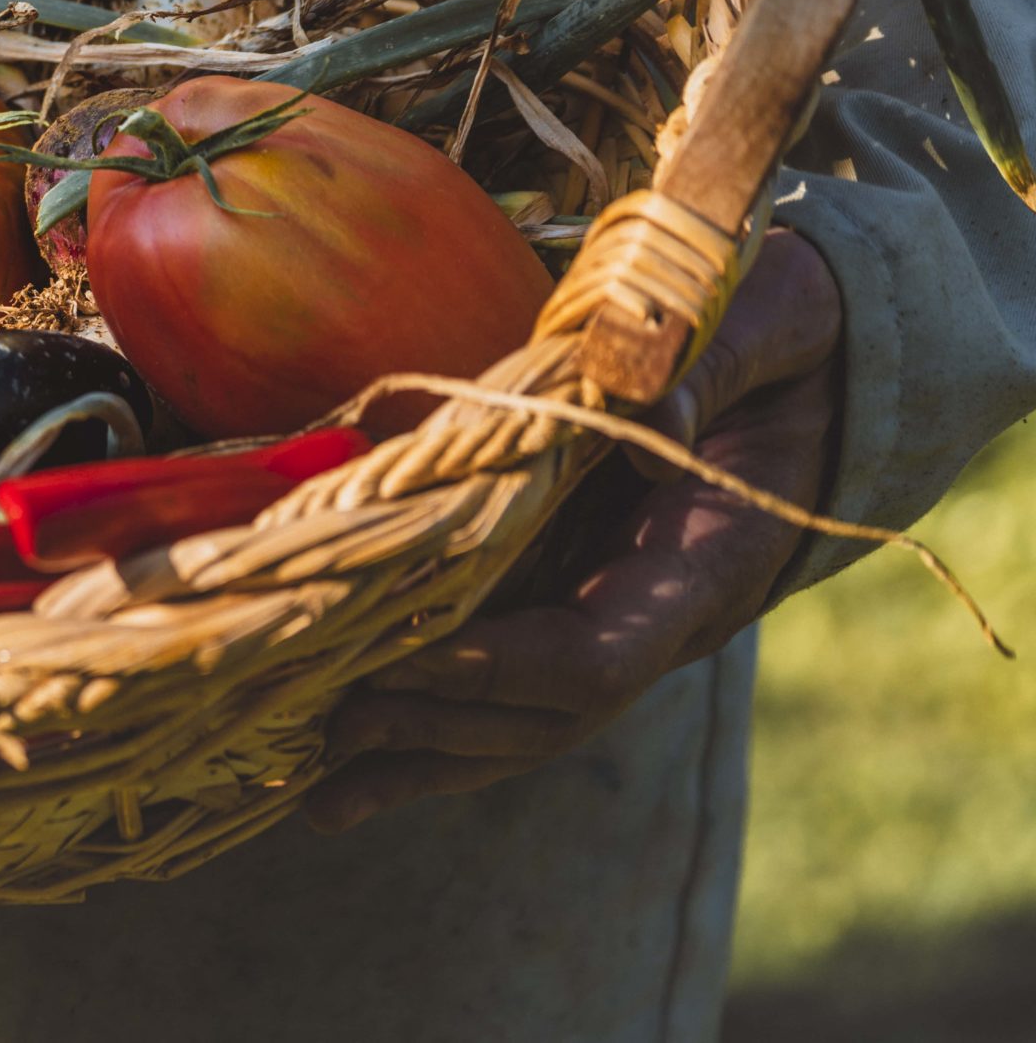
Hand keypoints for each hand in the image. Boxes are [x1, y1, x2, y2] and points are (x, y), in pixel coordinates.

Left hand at [304, 228, 842, 834]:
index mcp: (705, 567)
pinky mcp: (564, 601)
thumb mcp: (765, 322)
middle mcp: (657, 618)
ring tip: (317, 796)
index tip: (420, 653)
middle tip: (337, 720)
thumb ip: (710, 364)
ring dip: (418, 759)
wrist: (800, 359)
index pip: (602, 654)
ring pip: (514, 725)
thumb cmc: (775, 331)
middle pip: (545, 714)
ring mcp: (609, 619)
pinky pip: (494, 689)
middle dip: (442, 724)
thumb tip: (653, 410)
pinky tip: (343, 769)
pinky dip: (423, 728)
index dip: (510, 666)